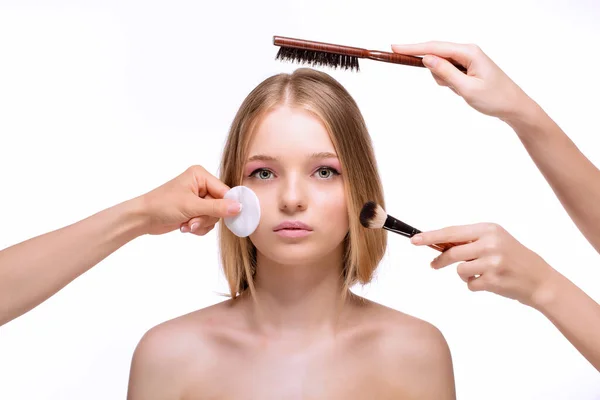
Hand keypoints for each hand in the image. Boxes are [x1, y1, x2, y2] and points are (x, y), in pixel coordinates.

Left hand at [137, 165, 240, 235]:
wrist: (143, 218)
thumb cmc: (162, 205)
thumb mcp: (191, 206)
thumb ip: (217, 207)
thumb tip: (239, 207)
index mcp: (200, 175)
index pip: (224, 191)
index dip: (227, 205)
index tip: (230, 217)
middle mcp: (201, 185)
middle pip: (220, 205)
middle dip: (206, 217)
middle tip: (193, 221)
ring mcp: (198, 198)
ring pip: (214, 216)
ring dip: (201, 223)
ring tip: (187, 224)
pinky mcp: (194, 210)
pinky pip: (207, 222)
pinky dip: (197, 227)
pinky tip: (185, 226)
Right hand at [391, 41, 531, 120]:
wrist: (514, 107)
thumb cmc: (494, 98)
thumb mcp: (467, 88)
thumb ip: (445, 73)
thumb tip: (426, 59)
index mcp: (468, 52)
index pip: (434, 47)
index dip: (413, 48)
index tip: (394, 47)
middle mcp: (468, 51)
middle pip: (436, 53)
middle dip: (425, 62)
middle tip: (409, 63)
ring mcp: (468, 59)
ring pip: (441, 64)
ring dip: (442, 78)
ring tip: (460, 91)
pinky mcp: (467, 68)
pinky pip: (449, 71)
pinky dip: (448, 81)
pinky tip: (461, 90)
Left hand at [411, 222, 555, 306]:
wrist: (539, 279)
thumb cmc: (512, 258)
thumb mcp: (494, 240)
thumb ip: (468, 241)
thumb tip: (437, 244)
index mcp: (488, 229)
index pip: (451, 232)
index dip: (430, 236)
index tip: (414, 240)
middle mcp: (490, 243)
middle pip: (451, 252)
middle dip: (440, 261)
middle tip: (433, 265)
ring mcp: (492, 262)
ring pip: (459, 270)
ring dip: (464, 275)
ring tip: (480, 273)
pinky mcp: (493, 280)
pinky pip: (469, 284)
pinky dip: (474, 285)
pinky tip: (490, 282)